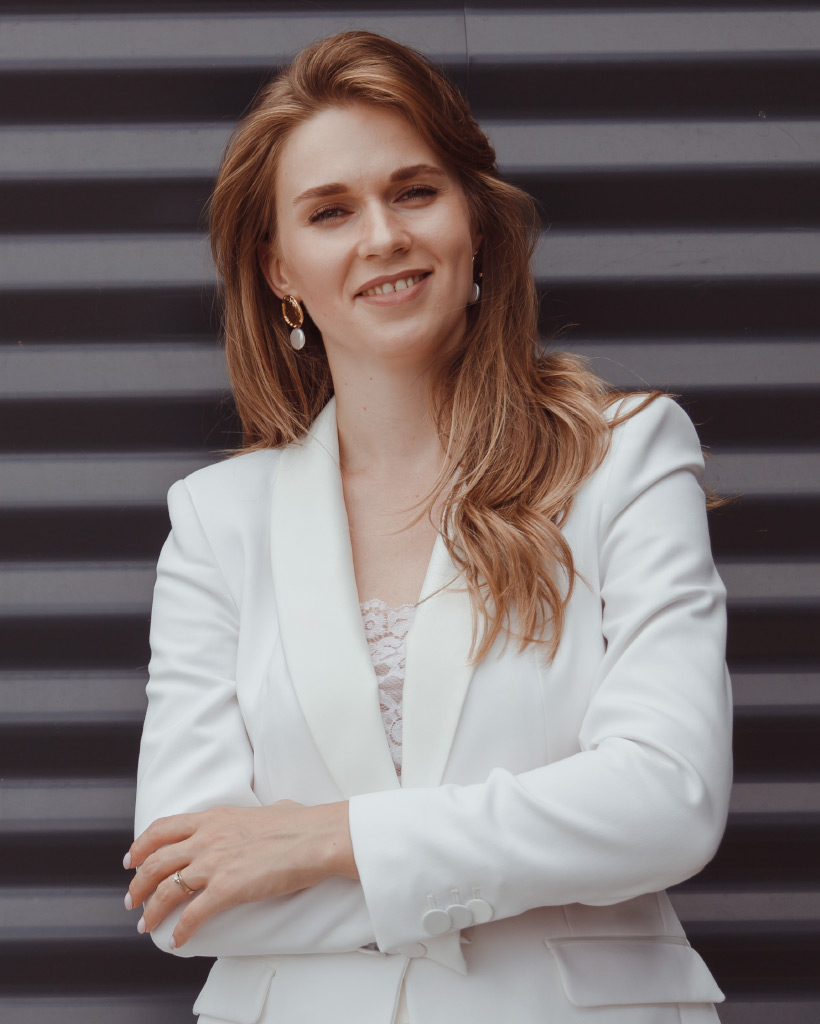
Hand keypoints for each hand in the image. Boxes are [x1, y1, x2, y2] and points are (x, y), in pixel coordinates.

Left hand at [123, 800, 357, 948]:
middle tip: (132, 899)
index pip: (163, 828)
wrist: (316, 838)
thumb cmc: (302, 824)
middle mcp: (207, 838)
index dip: (141, 845)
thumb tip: (272, 814)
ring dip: (151, 910)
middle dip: (137, 883)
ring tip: (146, 924)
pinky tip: (178, 940)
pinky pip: (192, 915)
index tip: (131, 859)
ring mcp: (215, 863)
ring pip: (166, 889)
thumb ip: (258, 816)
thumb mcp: (270, 810)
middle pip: (155, 861)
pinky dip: (180, 931)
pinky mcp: (227, 889)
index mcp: (215, 817)